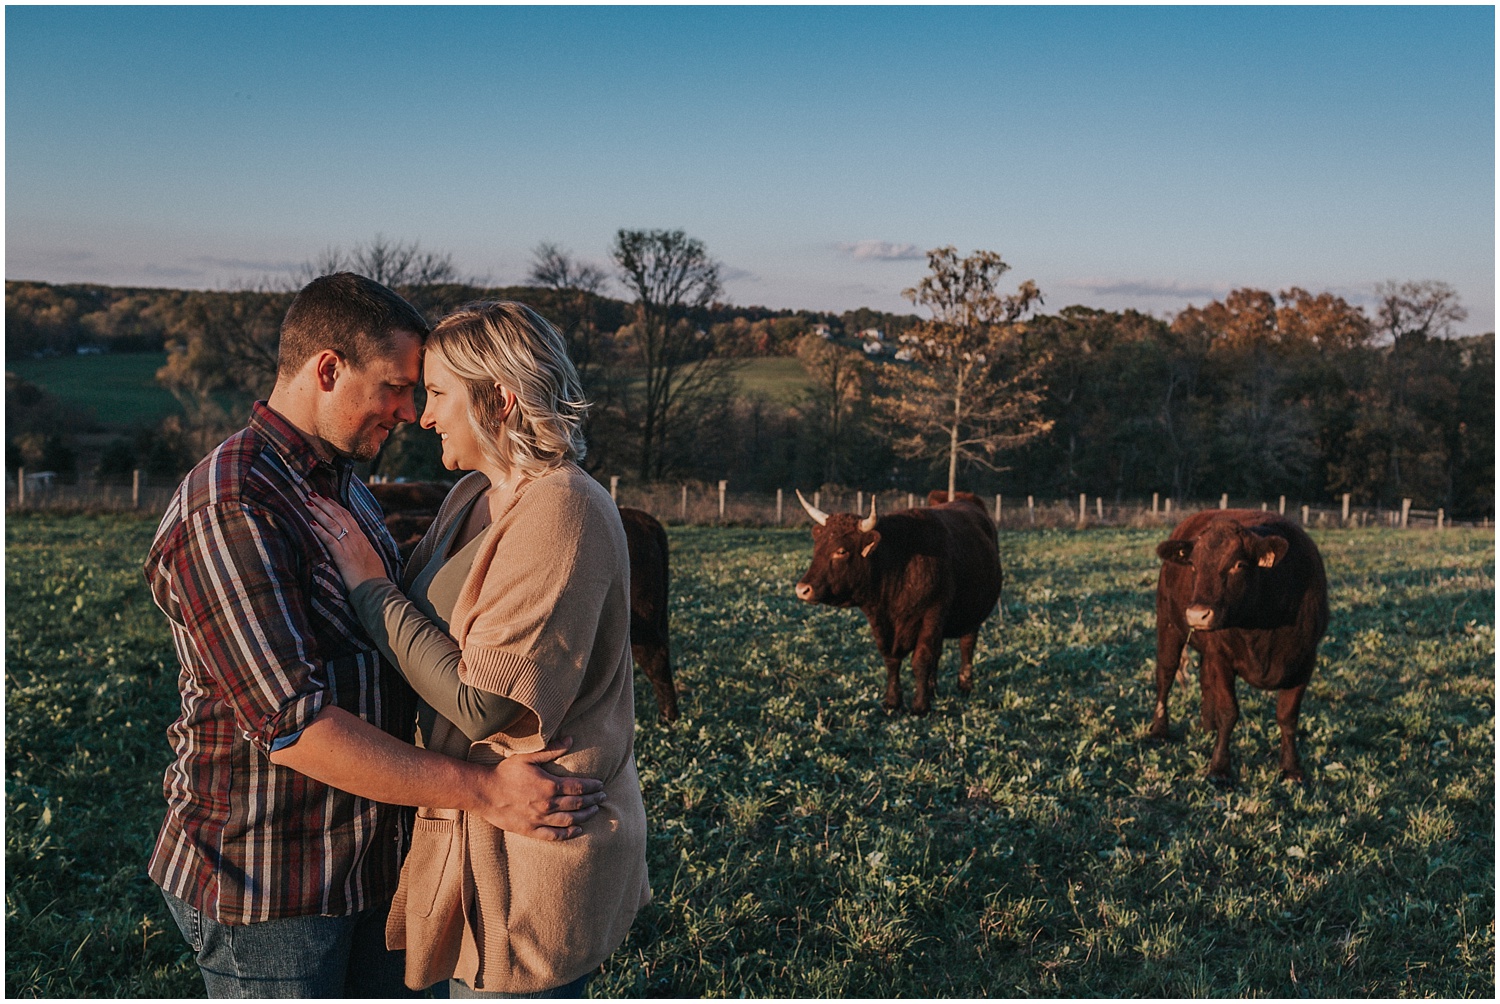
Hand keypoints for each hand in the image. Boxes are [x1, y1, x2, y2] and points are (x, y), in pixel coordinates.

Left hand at [306, 494, 388, 588]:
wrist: (377, 589)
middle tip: (312, 493)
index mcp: (362, 539)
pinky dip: (320, 531)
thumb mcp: (371, 558)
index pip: (348, 517)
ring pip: (333, 524)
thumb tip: (358, 544)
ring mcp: (350, 547)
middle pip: (338, 516)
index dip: (336, 506)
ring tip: (307, 502)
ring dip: (319, 512)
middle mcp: (356, 539)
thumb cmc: (374, 577)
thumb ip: (363, 548)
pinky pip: (330, 541)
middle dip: (324, 503)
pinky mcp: (343, 557)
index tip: (326, 498)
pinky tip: (311, 523)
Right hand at [469, 737, 606, 839]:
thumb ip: (551, 750)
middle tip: (603, 798)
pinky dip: (569, 833)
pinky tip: (577, 830)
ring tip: (595, 812)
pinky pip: (554, 835)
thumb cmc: (505, 772)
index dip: (593, 787)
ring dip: (585, 816)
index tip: (601, 785)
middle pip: (578, 804)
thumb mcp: (528, 757)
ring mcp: (540, 819)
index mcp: (549, 785)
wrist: (483, 792)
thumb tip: (571, 739)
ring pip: (570, 820)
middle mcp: (547, 804)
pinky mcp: (531, 831)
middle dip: (593, 800)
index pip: (579, 787)